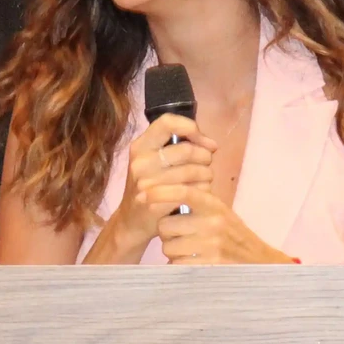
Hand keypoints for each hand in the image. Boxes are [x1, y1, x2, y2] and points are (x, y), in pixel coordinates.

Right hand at [92, 114, 216, 262]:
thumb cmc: (150, 187)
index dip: (191, 128)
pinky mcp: (156, 203)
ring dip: (207, 175)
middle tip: (206, 165)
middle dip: (205, 157)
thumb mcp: (153, 161)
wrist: (131, 222)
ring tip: (204, 180)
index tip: (204, 141)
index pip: (168, 122)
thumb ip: (177, 147)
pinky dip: (203, 191)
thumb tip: (211, 144)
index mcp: (140, 146)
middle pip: (187, 150)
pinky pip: (192, 191)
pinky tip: (200, 194)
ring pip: (193, 171)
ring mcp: (146, 183)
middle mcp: (140, 162)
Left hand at [137, 182, 289, 265]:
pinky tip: (193, 262)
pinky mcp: (210, 264)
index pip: (184, 192)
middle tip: (179, 236)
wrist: (259, 261)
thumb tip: (158, 193)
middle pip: (166, 225)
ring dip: (173, 251)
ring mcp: (212, 244)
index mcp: (214, 205)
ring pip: (168, 247)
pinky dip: (180, 265)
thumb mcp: (219, 212)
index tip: (142, 194)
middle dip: (167, 233)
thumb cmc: (232, 235)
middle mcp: (213, 222)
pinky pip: (178, 263)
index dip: (161, 192)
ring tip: (189, 250)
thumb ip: (196, 203)